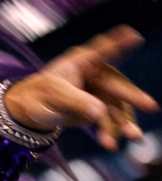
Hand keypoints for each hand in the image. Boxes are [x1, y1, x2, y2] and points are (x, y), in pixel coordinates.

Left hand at [2, 26, 157, 149]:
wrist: (31, 112)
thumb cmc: (39, 95)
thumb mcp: (54, 96)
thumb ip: (77, 101)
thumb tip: (99, 112)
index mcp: (82, 62)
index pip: (101, 51)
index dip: (117, 43)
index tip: (133, 35)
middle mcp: (96, 74)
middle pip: (116, 85)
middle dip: (133, 97)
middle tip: (150, 105)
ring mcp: (100, 92)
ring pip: (117, 107)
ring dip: (125, 123)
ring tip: (134, 137)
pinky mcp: (99, 109)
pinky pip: (110, 121)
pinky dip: (111, 133)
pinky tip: (111, 145)